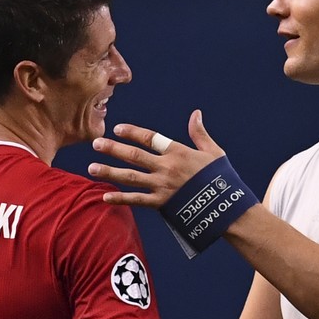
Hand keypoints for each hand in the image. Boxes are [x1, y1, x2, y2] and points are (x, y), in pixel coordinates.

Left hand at [89, 109, 226, 207]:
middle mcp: (166, 167)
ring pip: (130, 177)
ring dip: (109, 171)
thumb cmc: (221, 178)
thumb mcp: (213, 151)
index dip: (133, 132)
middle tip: (95, 143)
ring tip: (92, 167)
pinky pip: (137, 200)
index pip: (150, 138)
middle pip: (134, 155)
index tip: (118, 128)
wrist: (226, 206)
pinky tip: (105, 196)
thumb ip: (199, 133)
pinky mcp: (161, 203)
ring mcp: (162, 186)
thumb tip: (195, 113)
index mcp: (178, 152)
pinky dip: (120, 198)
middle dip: (113, 149)